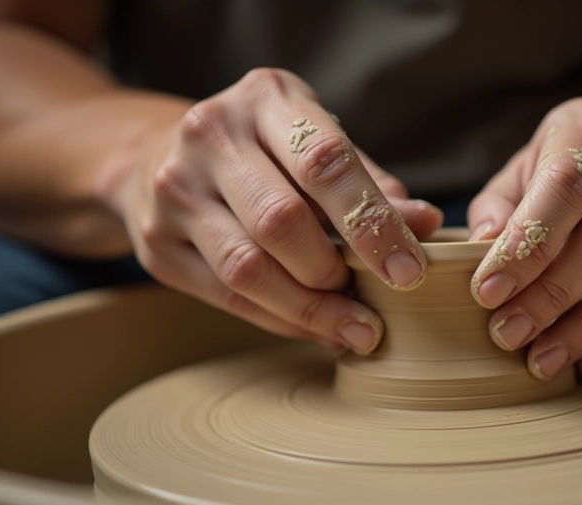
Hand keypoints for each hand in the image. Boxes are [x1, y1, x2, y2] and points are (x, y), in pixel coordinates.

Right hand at [102, 69, 441, 353]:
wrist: (155, 154)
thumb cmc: (263, 152)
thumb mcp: (316, 144)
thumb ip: (370, 185)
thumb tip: (426, 226)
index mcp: (265, 98)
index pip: (324, 161)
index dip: (371, 223)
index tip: (410, 272)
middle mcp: (210, 134)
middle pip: (281, 221)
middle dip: (337, 274)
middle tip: (378, 306)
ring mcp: (173, 190)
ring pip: (249, 268)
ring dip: (311, 309)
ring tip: (355, 330)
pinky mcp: (156, 244)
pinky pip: (227, 296)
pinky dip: (281, 320)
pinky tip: (316, 329)